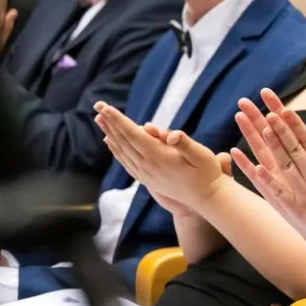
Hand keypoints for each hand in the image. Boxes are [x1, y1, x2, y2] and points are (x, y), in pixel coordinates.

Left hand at [94, 102, 229, 212]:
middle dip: (110, 122)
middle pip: (123, 141)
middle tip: (98, 106)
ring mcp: (146, 174)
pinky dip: (116, 150)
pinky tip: (111, 144)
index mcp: (158, 157)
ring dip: (110, 134)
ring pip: (122, 151)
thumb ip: (184, 144)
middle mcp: (147, 166)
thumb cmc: (207, 173)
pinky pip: (126, 162)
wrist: (207, 199)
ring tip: (100, 120)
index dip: (119, 120)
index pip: (133, 134)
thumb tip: (172, 134)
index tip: (105, 107)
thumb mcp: (202, 155)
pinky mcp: (147, 180)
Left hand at [231, 88, 305, 249]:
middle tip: (266, 111)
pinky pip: (278, 192)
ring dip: (271, 146)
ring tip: (260, 129)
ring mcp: (304, 194)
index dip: (295, 124)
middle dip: (280, 129)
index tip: (284, 110)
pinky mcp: (296, 210)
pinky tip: (257, 166)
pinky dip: (267, 179)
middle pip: (294, 148)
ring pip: (284, 165)